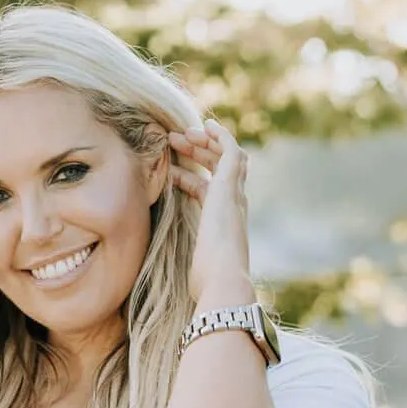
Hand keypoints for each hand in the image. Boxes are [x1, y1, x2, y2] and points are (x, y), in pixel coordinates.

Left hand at [167, 116, 252, 301]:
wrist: (222, 281)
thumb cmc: (206, 281)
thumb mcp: (189, 265)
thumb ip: (184, 259)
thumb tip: (176, 280)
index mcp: (222, 222)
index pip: (209, 190)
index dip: (191, 176)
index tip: (172, 169)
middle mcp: (233, 207)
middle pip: (219, 170)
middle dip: (196, 153)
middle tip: (172, 141)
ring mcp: (234, 196)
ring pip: (225, 158)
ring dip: (203, 143)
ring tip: (178, 134)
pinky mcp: (231, 187)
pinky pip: (231, 151)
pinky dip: (221, 136)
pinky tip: (205, 126)